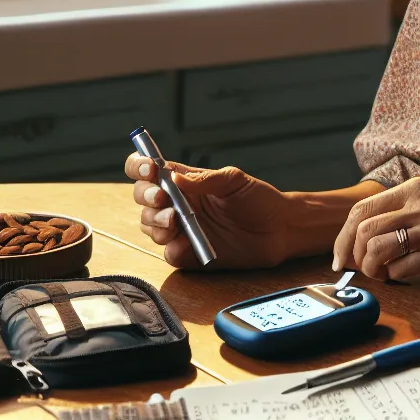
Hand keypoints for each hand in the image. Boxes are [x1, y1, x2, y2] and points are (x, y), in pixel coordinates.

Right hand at [124, 154, 293, 269]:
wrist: (280, 230)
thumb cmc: (259, 200)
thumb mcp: (235, 181)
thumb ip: (204, 179)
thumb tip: (174, 176)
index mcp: (185, 182)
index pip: (148, 169)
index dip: (139, 166)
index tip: (148, 168)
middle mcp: (177, 204)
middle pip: (142, 197)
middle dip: (146, 196)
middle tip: (162, 198)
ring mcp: (180, 229)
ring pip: (149, 225)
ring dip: (155, 221)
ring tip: (174, 220)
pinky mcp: (188, 253)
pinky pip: (167, 252)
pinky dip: (170, 246)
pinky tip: (182, 242)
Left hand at [331, 176, 419, 281]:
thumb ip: (417, 201)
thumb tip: (386, 223)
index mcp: (419, 188)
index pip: (362, 209)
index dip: (344, 235)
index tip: (341, 254)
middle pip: (363, 232)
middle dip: (352, 256)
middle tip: (357, 270)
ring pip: (378, 252)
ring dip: (372, 269)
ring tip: (381, 275)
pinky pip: (405, 269)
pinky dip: (396, 277)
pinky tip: (402, 278)